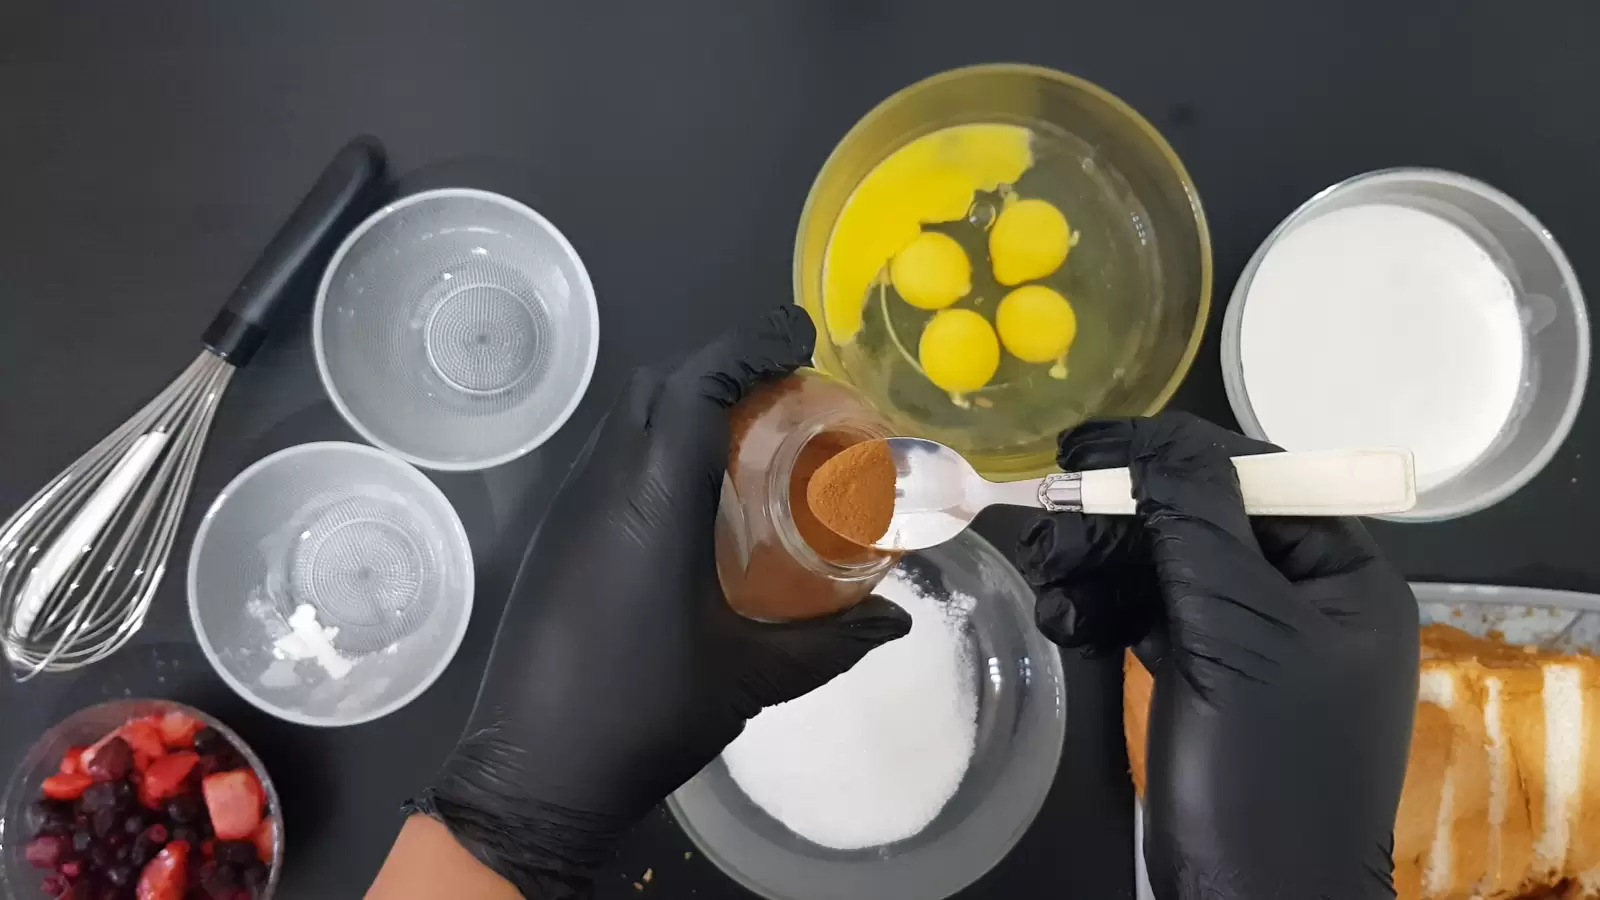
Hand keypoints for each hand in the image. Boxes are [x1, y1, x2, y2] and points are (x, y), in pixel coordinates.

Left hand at [406, 307, 911, 898]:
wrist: (535, 777)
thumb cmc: (647, 715)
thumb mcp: (753, 678)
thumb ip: (832, 642)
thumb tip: (897, 619)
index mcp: (651, 503)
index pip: (696, 386)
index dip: (749, 346)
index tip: (799, 337)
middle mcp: (602, 490)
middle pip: (654, 388)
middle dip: (718, 371)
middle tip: (783, 397)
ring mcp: (568, 515)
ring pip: (625, 426)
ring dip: (683, 413)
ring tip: (749, 448)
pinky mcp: (553, 545)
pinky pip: (609, 468)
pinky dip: (655, 456)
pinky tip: (697, 510)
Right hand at [1017, 413, 1418, 898]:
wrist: (1252, 897)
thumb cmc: (1266, 760)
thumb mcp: (1236, 627)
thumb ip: (1196, 519)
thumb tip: (1157, 435)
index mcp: (1345, 575)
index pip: (1260, 477)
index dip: (1173, 453)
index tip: (1088, 445)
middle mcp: (1303, 598)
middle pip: (1202, 521)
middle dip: (1123, 519)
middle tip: (1047, 515)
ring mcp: (1252, 642)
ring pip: (1167, 570)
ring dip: (1101, 566)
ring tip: (1045, 571)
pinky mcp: (1206, 679)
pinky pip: (1152, 619)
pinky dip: (1105, 612)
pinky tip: (1063, 619)